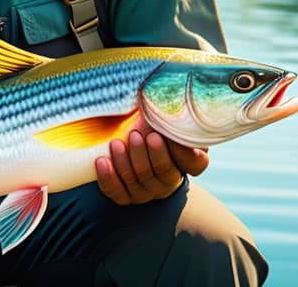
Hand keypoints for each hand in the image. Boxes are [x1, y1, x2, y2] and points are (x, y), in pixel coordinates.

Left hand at [94, 116, 208, 205]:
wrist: (123, 134)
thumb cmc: (149, 120)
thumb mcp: (163, 114)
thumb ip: (172, 111)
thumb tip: (172, 101)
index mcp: (188, 160)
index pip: (195, 163)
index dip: (184, 153)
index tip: (168, 135)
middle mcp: (170, 180)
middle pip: (164, 173)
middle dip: (152, 155)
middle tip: (137, 135)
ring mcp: (148, 191)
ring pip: (139, 182)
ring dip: (126, 162)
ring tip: (116, 143)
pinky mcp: (126, 196)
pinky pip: (118, 193)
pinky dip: (109, 178)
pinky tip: (102, 161)